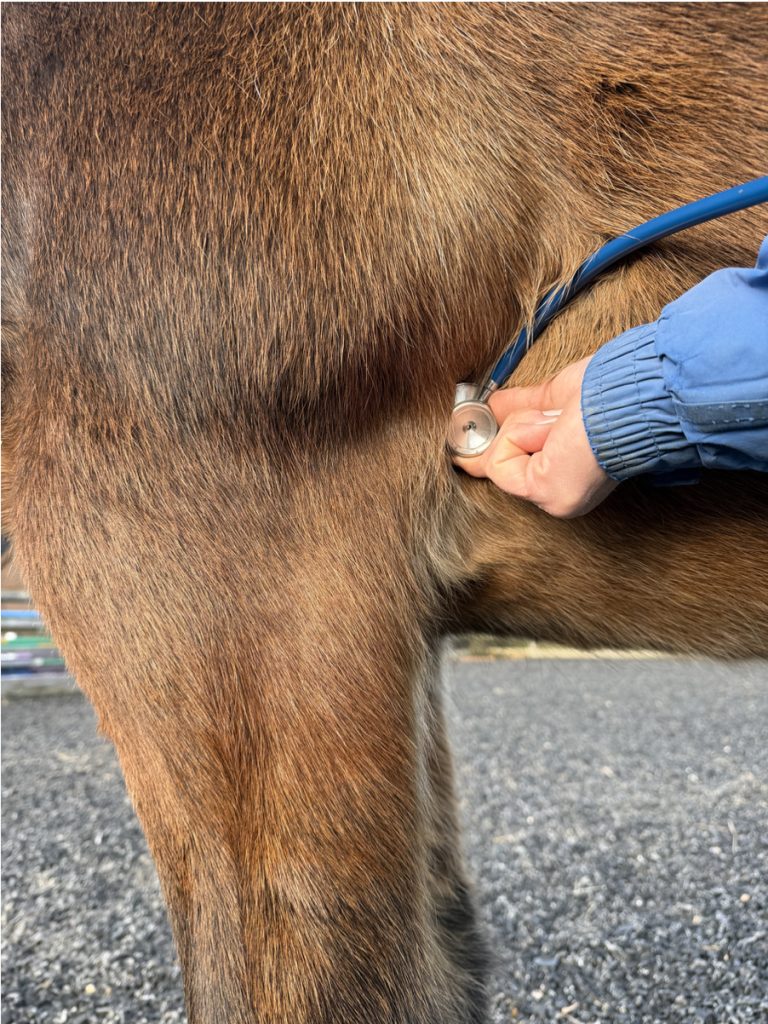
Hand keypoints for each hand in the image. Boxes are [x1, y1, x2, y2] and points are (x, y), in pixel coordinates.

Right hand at [452, 357, 617, 517]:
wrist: (627, 394)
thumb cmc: (605, 391)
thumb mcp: (549, 400)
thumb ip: (517, 409)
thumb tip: (486, 407)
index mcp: (569, 475)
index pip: (513, 468)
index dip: (492, 445)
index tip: (462, 442)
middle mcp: (562, 495)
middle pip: (499, 460)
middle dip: (513, 430)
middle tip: (550, 420)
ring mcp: (552, 498)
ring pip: (499, 456)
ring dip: (526, 426)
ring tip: (562, 423)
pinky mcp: (544, 492)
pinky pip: (500, 459)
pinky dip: (521, 434)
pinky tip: (554, 431)